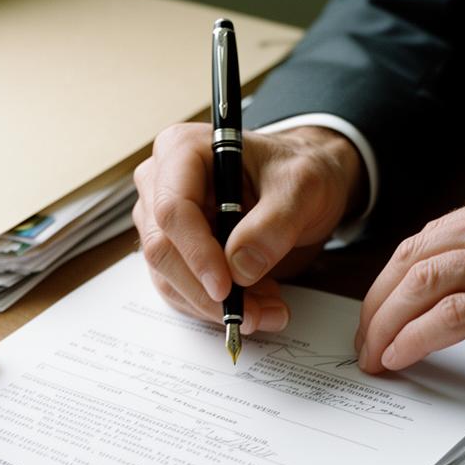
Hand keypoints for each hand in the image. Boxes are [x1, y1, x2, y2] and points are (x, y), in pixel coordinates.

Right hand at [133, 123, 365, 332]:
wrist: (300, 187)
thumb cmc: (297, 173)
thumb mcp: (303, 187)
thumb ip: (274, 224)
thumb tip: (239, 268)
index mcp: (182, 151)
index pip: (172, 210)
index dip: (196, 254)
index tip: (227, 288)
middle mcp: (161, 184)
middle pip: (163, 250)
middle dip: (207, 291)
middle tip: (254, 314)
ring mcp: (161, 222)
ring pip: (169, 278)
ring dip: (215, 306)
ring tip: (268, 309)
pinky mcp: (174, 252)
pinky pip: (181, 291)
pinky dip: (216, 308)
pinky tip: (255, 304)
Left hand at [356, 180, 464, 371]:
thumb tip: (454, 302)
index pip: (429, 237)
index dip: (390, 279)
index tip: (375, 313)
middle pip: (416, 255)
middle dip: (377, 303)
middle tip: (362, 340)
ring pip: (426, 279)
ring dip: (387, 323)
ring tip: (373, 356)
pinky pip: (456, 313)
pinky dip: (417, 337)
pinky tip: (401, 356)